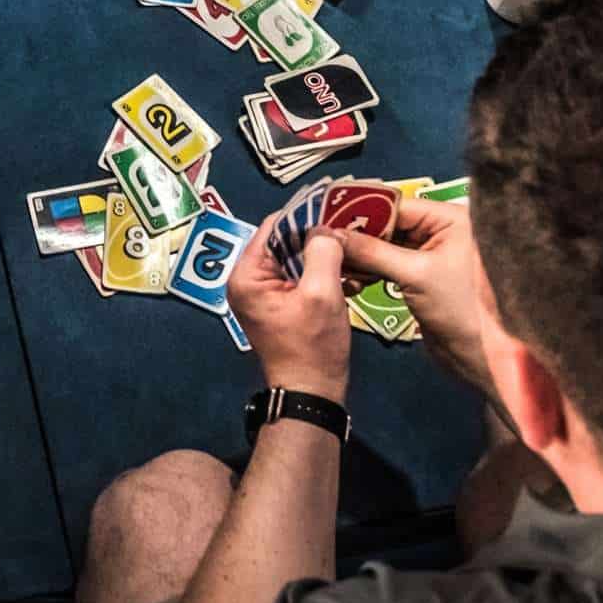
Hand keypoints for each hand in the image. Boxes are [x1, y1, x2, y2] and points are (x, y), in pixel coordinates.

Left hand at [228, 225, 351, 401]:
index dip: (306, 215)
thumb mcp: (322, 294)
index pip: (274, 226)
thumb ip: (322, 252)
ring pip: (297, 258)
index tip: (337, 210)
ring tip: (354, 257)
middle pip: (285, 241)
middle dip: (318, 238)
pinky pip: (301, 277)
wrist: (311, 393)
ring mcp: (263, 294)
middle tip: (351, 232)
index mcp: (247, 275)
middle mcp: (248, 281)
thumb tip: (324, 228)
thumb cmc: (313, 346)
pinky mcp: (280, 305)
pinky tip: (349, 278)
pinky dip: (323, 274)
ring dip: (325, 257)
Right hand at [332, 200, 489, 392]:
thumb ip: (373, 251)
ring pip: (385, 246)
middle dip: (357, 235)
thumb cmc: (460, 308)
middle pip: (388, 224)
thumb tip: (330, 234)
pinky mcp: (420, 277)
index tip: (327, 219)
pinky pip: (388, 265)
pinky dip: (369, 270)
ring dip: (360, 256)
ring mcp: (429, 254)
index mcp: (449, 218)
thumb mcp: (415, 274)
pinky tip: (349, 278)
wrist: (481, 356)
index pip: (396, 206)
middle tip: (323, 243)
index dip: (361, 212)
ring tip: (334, 265)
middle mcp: (440, 230)